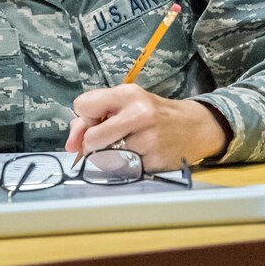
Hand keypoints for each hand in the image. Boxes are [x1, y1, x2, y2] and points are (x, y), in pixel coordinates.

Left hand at [64, 84, 227, 171]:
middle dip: (91, 145)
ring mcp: (148, 140)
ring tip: (124, 148)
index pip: (82, 106)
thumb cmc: (152, 114)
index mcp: (127, 94)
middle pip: (91, 139)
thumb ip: (93, 118)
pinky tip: (138, 157)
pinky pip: (122, 171)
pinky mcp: (154, 161)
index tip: (98, 121)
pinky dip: (124, 168)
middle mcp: (138, 114)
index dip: (85, 118)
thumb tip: (71, 145)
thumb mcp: (125, 104)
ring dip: (107, 159)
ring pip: (105, 159)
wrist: (193, 127)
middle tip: (105, 142)